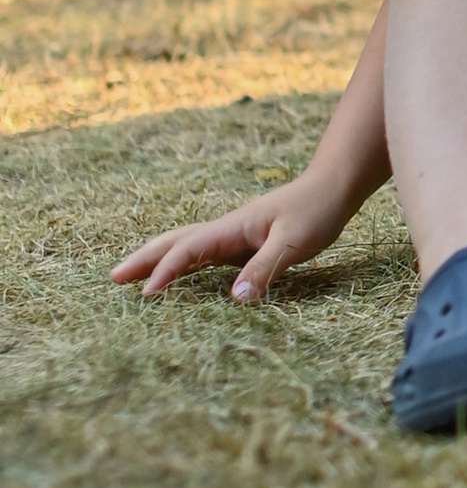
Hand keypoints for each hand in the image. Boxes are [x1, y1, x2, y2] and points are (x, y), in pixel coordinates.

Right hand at [111, 169, 351, 303]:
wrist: (332, 187)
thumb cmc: (315, 211)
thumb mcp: (294, 242)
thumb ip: (264, 269)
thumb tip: (235, 300)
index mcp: (232, 228)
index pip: (188, 250)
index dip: (166, 271)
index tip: (146, 294)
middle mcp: (225, 230)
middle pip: (175, 242)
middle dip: (144, 259)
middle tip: (113, 278)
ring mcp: (232, 236)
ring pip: (186, 247)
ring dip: (158, 260)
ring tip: (132, 277)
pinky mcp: (243, 243)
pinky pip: (204, 255)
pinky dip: (183, 264)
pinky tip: (177, 276)